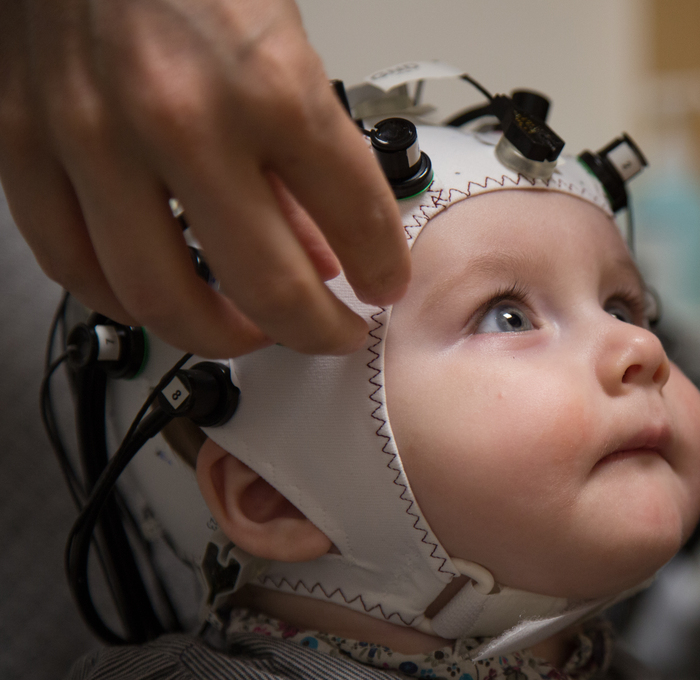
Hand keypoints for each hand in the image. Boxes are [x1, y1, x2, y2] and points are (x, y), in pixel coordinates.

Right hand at [0, 0, 408, 356]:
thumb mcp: (284, 45)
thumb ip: (307, 154)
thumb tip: (327, 248)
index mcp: (268, 84)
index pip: (356, 216)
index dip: (383, 271)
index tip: (386, 288)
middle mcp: (181, 119)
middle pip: (264, 285)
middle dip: (315, 329)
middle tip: (330, 333)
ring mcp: (93, 137)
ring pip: (161, 297)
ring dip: (221, 335)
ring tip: (251, 331)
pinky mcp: (22, 143)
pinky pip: (71, 263)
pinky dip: (122, 301)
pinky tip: (156, 299)